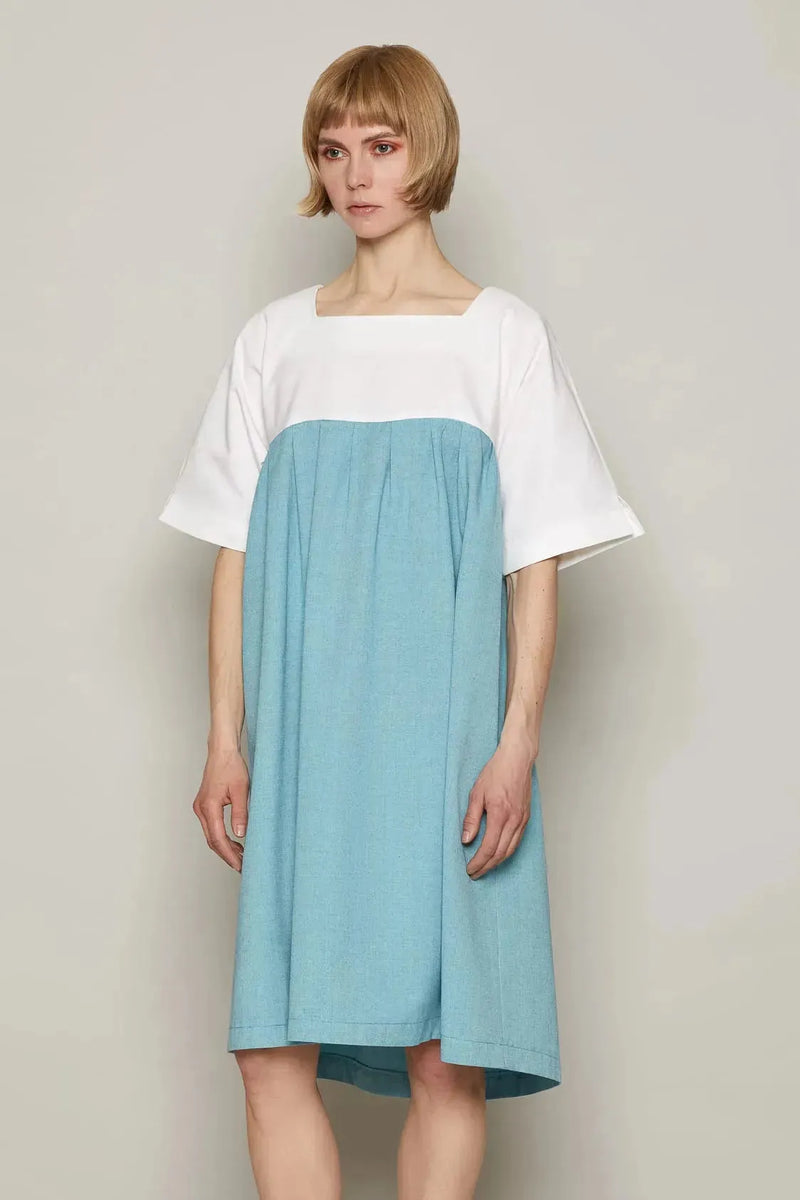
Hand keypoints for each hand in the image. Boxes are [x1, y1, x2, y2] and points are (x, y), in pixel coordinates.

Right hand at [192, 747, 249, 871]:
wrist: (222, 751)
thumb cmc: (232, 766)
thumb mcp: (242, 790)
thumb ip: (240, 813)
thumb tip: (240, 834)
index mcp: (209, 806)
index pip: (218, 839)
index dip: (229, 855)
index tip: (240, 865)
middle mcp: (201, 809)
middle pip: (212, 840)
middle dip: (227, 855)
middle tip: (242, 866)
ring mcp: (200, 807)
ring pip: (211, 835)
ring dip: (225, 847)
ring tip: (241, 857)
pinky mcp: (204, 805)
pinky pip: (211, 827)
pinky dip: (222, 837)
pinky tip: (235, 842)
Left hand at [461, 740, 534, 878]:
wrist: (517, 760)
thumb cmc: (496, 772)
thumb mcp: (476, 793)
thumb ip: (471, 818)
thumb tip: (466, 839)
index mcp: (500, 815)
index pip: (489, 848)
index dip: (478, 862)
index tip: (469, 869)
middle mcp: (514, 821)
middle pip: (500, 853)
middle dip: (486, 867)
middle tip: (475, 873)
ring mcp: (522, 820)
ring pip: (510, 850)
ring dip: (497, 862)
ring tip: (485, 868)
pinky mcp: (526, 818)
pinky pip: (517, 841)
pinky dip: (507, 852)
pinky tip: (499, 854)